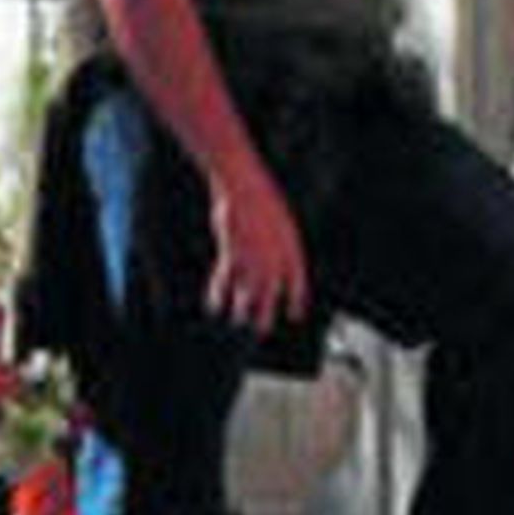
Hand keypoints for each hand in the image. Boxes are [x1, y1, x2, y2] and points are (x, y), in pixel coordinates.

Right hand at [206, 154, 309, 338]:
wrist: (244, 185)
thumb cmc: (262, 201)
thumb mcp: (281, 223)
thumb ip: (280, 249)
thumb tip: (276, 272)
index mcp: (292, 249)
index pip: (298, 284)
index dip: (297, 302)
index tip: (295, 315)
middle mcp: (274, 259)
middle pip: (270, 298)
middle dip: (264, 317)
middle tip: (261, 329)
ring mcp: (253, 260)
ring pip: (246, 297)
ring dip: (241, 311)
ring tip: (238, 319)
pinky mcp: (232, 256)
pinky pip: (224, 284)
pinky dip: (218, 296)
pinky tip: (215, 305)